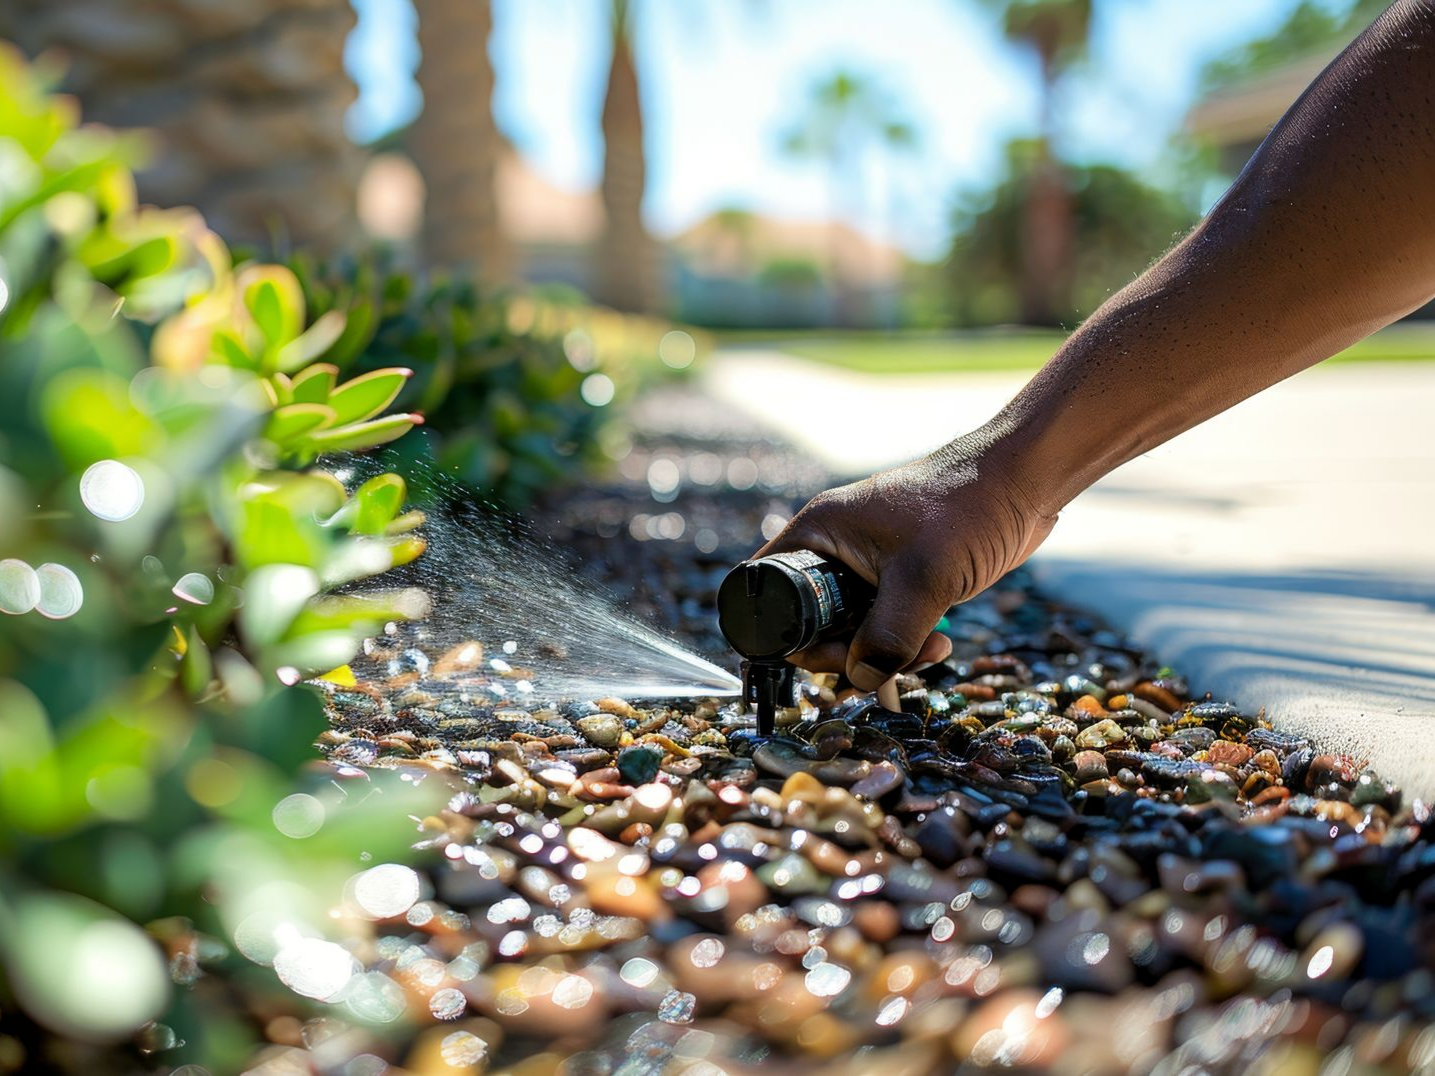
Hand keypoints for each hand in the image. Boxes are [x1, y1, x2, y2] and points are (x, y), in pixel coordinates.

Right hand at [754, 434, 1056, 690]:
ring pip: (853, 629)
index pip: (771, 592)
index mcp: (820, 532)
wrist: (1024, 481)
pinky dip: (906, 641)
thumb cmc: (967, 510)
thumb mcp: (923, 580)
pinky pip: (884, 623)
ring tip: (933, 649)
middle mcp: (835, 547)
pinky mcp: (899, 576)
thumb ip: (887, 637)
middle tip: (890, 663)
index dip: (788, 633)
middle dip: (850, 652)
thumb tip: (863, 680)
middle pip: (813, 621)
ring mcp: (868, 563)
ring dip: (886, 652)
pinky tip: (940, 640)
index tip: (834, 654)